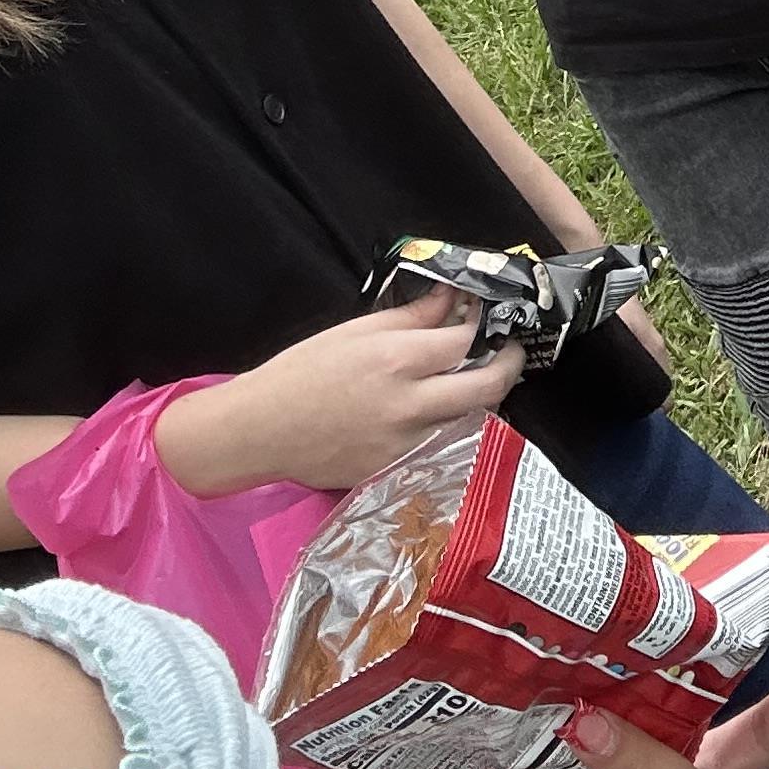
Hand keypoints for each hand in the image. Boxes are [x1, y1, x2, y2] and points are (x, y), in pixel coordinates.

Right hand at [156, 292, 524, 495]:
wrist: (260, 431)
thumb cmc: (301, 372)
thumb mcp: (353, 332)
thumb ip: (409, 318)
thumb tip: (449, 298)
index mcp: (395, 360)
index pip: (464, 341)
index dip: (482, 326)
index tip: (487, 316)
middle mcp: (408, 405)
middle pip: (486, 387)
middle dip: (508, 365)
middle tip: (508, 351)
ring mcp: (405, 444)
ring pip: (470, 420)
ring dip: (481, 398)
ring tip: (476, 378)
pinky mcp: (396, 470)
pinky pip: (441, 446)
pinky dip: (450, 426)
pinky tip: (442, 412)